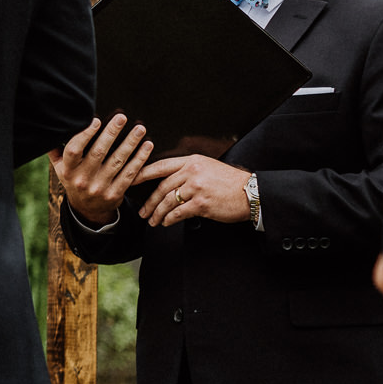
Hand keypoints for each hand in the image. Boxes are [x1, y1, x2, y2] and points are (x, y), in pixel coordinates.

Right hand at [49, 115, 152, 225]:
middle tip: (122, 117)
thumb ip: (55, 149)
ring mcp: (100, 187)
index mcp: (67, 170)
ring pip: (117, 161)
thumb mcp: (60, 168)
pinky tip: (147, 146)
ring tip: (140, 129)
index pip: (74, 150)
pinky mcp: (115, 194)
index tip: (96, 120)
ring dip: (130, 143)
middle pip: (98, 153)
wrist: (87, 210)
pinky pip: (130, 174)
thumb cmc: (74, 180)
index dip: (85, 135)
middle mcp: (83, 179)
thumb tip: (52, 127)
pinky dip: (140, 159)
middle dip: (111, 133)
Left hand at [136, 154, 251, 226]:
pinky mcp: (201, 203)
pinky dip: (169, 219)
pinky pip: (178, 213)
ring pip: (168, 201)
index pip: (161, 166)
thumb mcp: (208, 167)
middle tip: (142, 211)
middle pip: (161, 187)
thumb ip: (189, 171)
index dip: (143, 173)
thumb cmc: (231, 182)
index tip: (130, 179)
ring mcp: (196, 187)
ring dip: (157, 213)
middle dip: (149, 201)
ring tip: (152, 220)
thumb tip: (170, 181)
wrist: (251, 193)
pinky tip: (166, 222)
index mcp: (191, 161)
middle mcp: (192, 172)